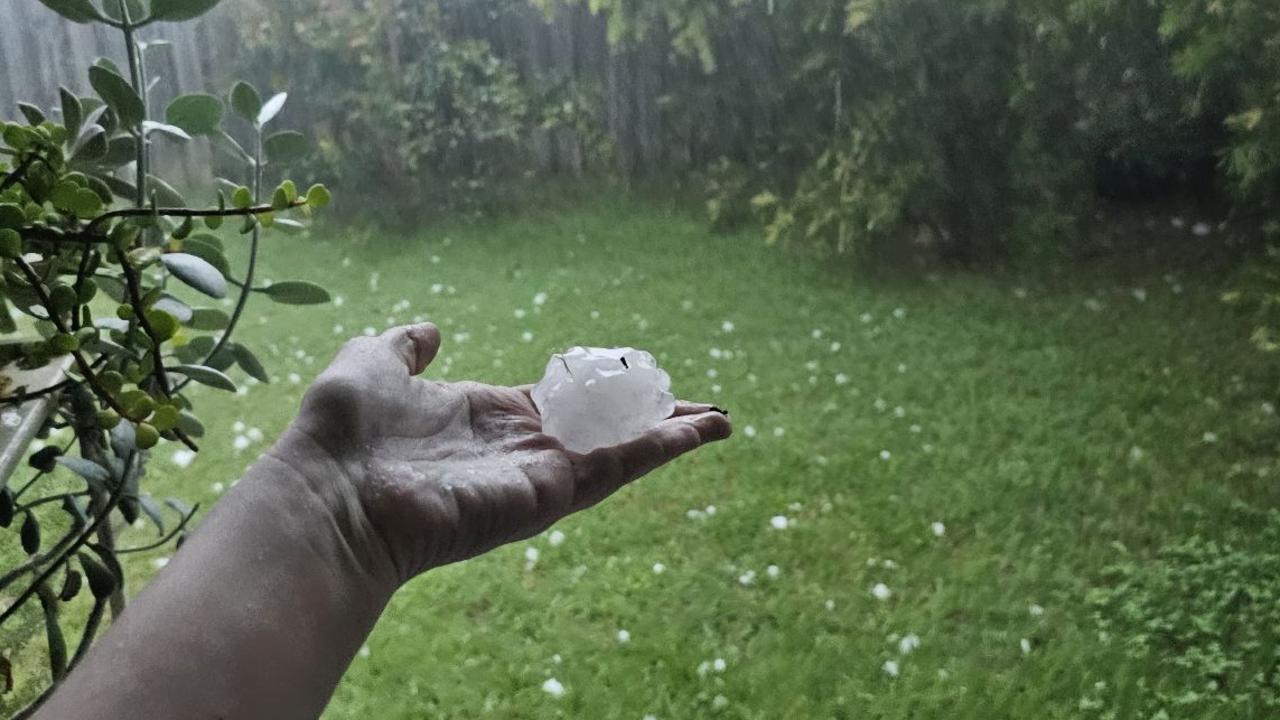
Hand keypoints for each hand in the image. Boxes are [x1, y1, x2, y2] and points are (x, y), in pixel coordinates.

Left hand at [270, 323, 731, 585]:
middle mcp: (520, 449)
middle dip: (650, 418)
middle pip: (602, 430)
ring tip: (721, 419)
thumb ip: (406, 346)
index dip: (598, 389)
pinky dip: (663, 448)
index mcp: (486, 417)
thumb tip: (431, 328)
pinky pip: (619, 466)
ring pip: (622, 451)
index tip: (634, 378)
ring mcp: (539, 475)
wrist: (330, 492)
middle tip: (697, 405)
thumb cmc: (342, 434)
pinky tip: (702, 430)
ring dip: (673, 435)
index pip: (558, 403)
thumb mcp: (375, 363)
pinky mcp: (550, 493)